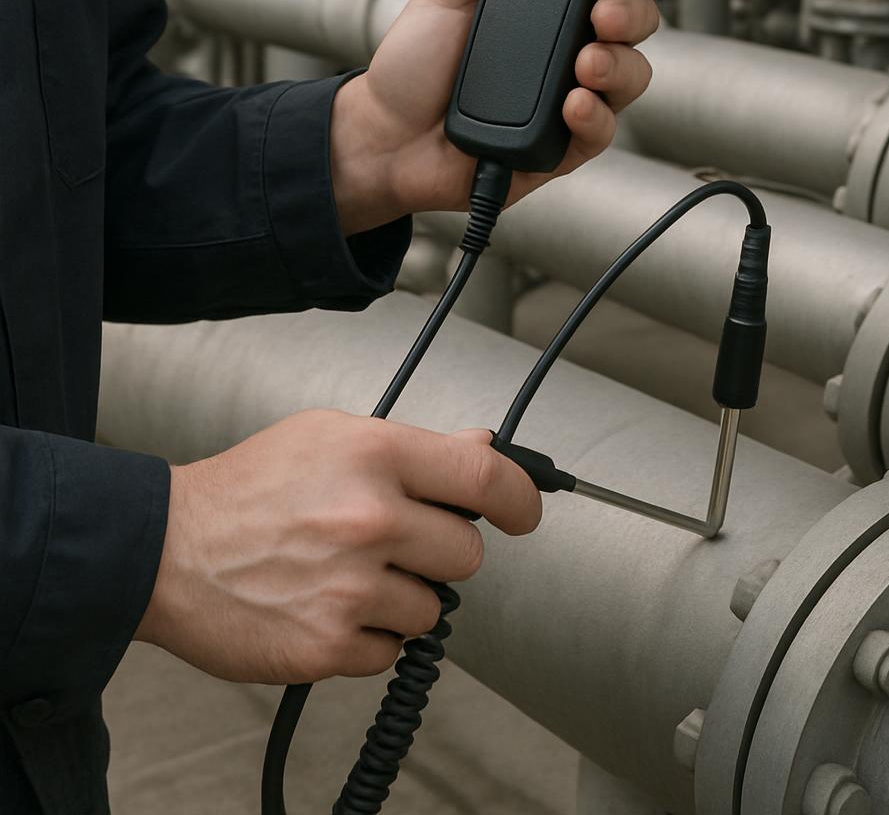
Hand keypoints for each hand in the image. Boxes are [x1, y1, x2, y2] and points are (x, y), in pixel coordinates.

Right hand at [136, 413, 539, 683]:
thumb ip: (411, 446)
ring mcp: (351, 586)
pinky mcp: (329, 646)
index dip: (520, 497)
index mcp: (374, 454)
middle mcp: (370, 517)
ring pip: (433, 608)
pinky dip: (366, 637)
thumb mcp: (328, 437)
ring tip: (345, 574)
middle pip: (466, 552)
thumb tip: (481, 444)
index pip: (485, 476)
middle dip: (438, 550)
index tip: (525, 511)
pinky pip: (391, 650)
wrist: (164, 549)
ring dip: (401, 598)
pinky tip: (324, 606)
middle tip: (391, 542)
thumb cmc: (247, 489)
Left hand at [331, 0, 666, 232]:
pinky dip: (594, 117)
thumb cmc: (413, 66)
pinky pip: (600, 133)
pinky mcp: (561, 146)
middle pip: (636, 23)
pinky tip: (572, 104)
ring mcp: (570, 97)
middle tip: (606, 12)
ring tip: (586, 63)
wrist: (383, 131)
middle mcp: (569, 49)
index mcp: (550, 7)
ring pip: (630, 77)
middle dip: (634, 10)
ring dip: (618, 65)